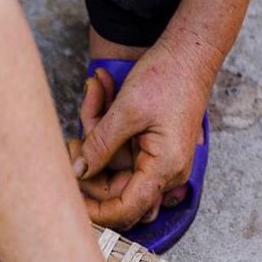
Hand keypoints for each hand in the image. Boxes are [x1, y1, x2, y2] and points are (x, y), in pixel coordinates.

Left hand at [69, 37, 212, 228]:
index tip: (70, 200)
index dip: (96, 212)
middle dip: (89, 163)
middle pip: (113, 189)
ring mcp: (155, 161)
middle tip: (72, 139)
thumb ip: (99, 145)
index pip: (126, 209)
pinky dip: (103, 126)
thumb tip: (77, 172)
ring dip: (94, 133)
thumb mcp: (127, 110)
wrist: (191, 49)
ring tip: (94, 92)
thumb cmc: (168, 75)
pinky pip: (116, 149)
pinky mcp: (147, 149)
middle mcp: (163, 172)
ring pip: (110, 166)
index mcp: (164, 168)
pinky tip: (101, 91)